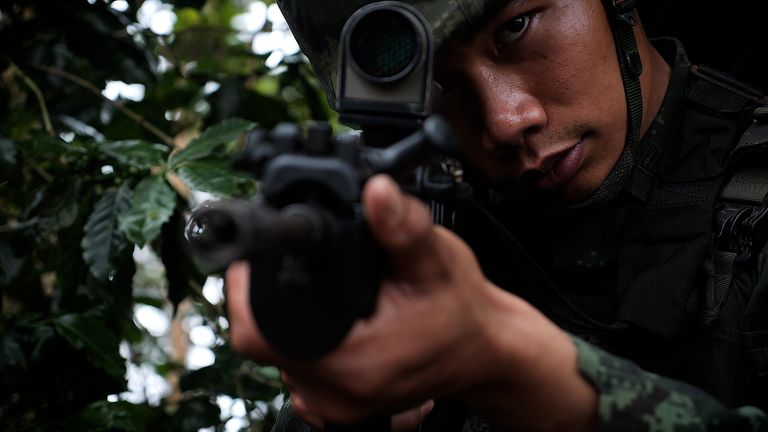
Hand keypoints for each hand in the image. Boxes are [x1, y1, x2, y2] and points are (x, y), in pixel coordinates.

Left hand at [226, 174, 596, 430]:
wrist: (484, 350)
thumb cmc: (461, 309)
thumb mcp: (436, 261)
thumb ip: (401, 228)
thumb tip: (376, 192)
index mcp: (354, 362)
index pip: (258, 333)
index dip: (245, 290)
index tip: (256, 260)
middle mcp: (338, 394)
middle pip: (260, 343)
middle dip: (266, 298)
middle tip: (297, 268)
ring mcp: (336, 407)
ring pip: (276, 357)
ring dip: (283, 321)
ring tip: (320, 293)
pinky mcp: (340, 408)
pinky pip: (296, 370)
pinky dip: (299, 341)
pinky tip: (328, 321)